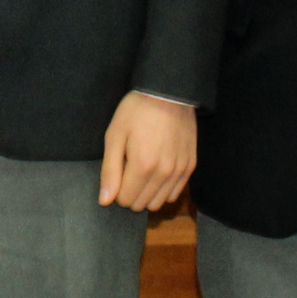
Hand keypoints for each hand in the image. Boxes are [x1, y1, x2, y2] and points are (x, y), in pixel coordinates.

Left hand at [99, 94, 197, 213]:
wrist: (168, 93)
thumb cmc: (136, 111)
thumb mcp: (115, 136)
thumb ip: (110, 171)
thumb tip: (105, 201)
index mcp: (142, 166)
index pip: (125, 200)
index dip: (116, 189)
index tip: (118, 170)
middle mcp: (164, 173)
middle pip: (141, 204)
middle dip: (130, 192)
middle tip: (128, 169)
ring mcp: (180, 171)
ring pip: (159, 203)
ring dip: (147, 193)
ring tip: (143, 170)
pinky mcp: (190, 166)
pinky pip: (175, 193)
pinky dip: (163, 189)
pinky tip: (158, 171)